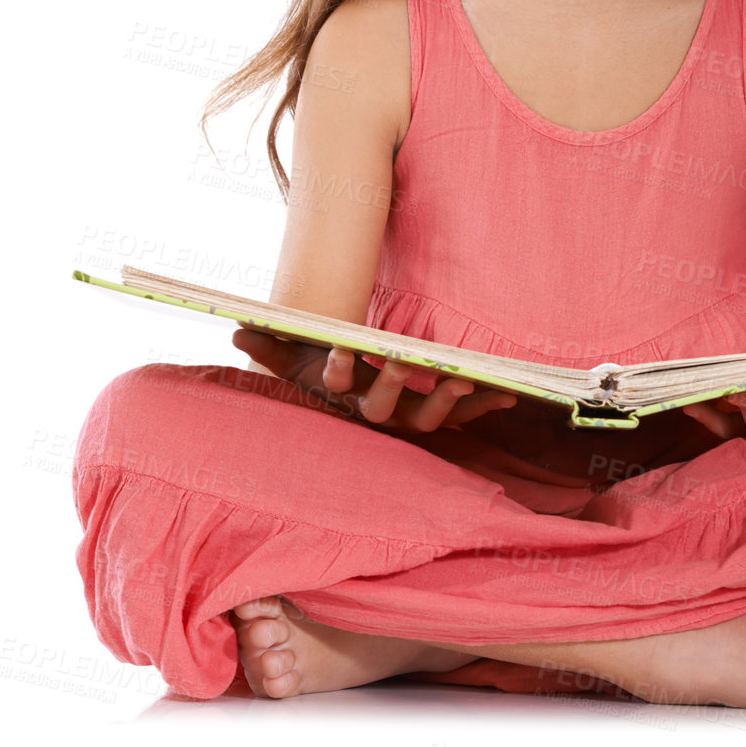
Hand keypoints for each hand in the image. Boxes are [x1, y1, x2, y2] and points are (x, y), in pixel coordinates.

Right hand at [230, 328, 517, 433]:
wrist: (356, 398)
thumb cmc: (324, 371)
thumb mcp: (297, 359)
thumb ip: (270, 345)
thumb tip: (234, 327)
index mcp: (343, 396)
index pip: (335, 385)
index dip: (338, 369)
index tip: (342, 348)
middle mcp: (377, 413)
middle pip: (384, 408)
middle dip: (393, 384)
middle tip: (402, 359)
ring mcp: (409, 419)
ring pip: (428, 419)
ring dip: (447, 400)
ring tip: (462, 379)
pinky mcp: (439, 417)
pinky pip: (466, 416)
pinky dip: (487, 406)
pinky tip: (511, 395)